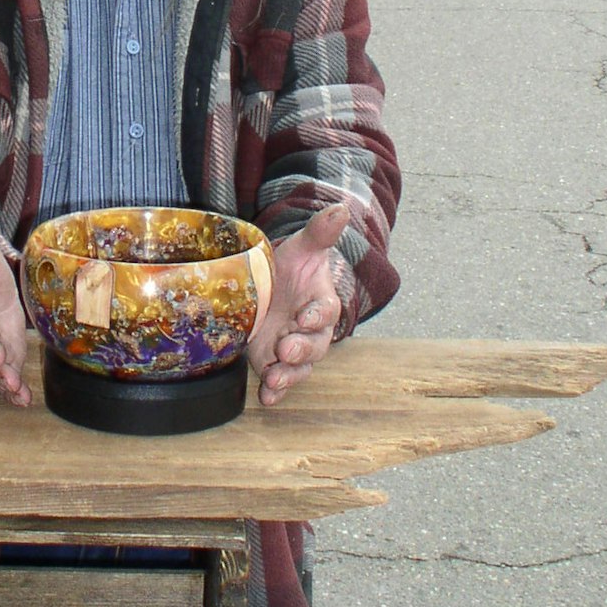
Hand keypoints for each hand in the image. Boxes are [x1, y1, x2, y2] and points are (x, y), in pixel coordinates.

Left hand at [248, 204, 350, 407]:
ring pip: (299, 368)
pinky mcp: (274, 363)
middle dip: (301, 349)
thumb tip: (341, 208)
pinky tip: (266, 399)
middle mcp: (311, 331)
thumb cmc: (290, 268)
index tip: (305, 317)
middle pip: (314, 345)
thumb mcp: (301, 249)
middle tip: (285, 348)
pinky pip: (280, 383)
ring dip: (288, 376)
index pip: (325, 311)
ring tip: (274, 379)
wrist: (271, 288)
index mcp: (321, 303)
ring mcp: (293, 349)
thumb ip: (319, 233)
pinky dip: (274, 394)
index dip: (317, 316)